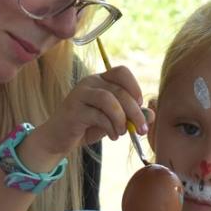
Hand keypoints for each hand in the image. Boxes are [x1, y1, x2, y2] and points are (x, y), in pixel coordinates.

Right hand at [28, 65, 147, 164]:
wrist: (59, 139)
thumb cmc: (88, 126)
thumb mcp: (114, 120)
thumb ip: (131, 116)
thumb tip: (151, 115)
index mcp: (100, 80)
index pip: (121, 72)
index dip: (134, 87)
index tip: (140, 105)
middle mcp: (89, 82)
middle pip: (119, 90)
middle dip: (135, 111)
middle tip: (141, 129)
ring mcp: (79, 95)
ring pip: (109, 100)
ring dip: (122, 119)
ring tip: (123, 133)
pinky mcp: (73, 110)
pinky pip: (98, 115)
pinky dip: (110, 127)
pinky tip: (112, 136)